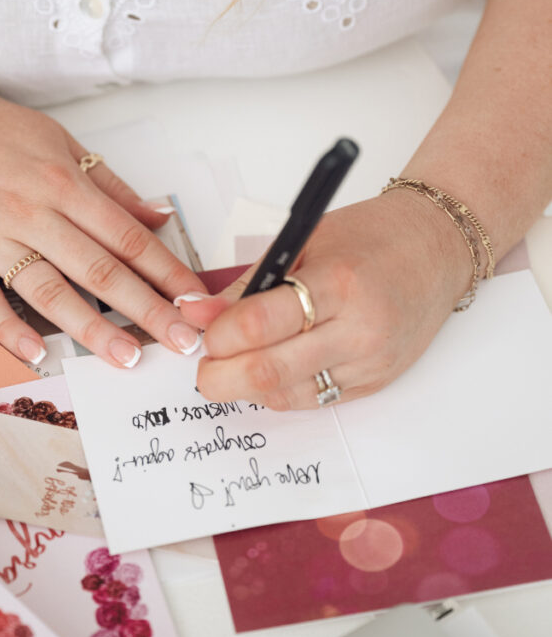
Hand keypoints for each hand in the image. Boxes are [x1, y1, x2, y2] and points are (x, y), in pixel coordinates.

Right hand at [0, 56, 205, 365]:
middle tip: (180, 341)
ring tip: (127, 357)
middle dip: (147, 310)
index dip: (167, 273)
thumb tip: (158, 215)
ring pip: (48, 291)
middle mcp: (30, 211)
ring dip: (92, 329)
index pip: (128, 238)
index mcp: (62, 182)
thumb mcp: (59, 141)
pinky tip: (38, 355)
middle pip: (99, 270)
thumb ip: (111, 186)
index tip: (194, 301)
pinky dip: (9, 331)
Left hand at [179, 190, 472, 408]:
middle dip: (220, 377)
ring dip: (247, 388)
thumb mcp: (304, 242)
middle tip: (204, 366)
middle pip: (268, 373)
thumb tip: (197, 313)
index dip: (218, 335)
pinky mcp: (377, 383)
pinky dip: (281, 390)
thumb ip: (250, 284)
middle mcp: (359, 329)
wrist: (439, 248)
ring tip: (235, 364)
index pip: (259, 325)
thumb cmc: (372, 236)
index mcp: (338, 282)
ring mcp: (371, 363)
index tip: (204, 330)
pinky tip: (271, 369)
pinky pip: (313, 400)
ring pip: (287, 396)